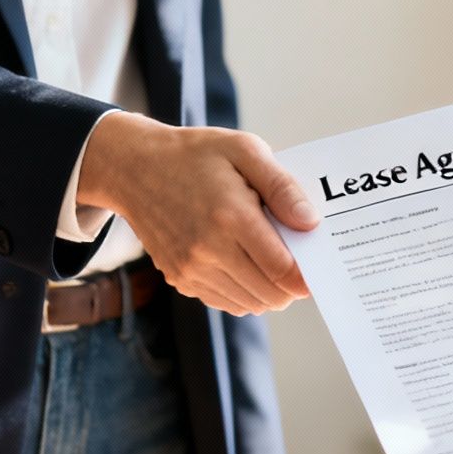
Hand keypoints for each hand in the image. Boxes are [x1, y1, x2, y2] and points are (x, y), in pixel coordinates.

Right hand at [77, 113, 318, 315]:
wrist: (135, 168)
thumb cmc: (196, 154)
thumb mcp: (244, 150)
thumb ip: (282, 187)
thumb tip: (311, 223)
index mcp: (230, 216)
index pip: (283, 270)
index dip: (307, 276)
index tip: (318, 267)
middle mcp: (208, 250)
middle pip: (271, 294)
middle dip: (291, 284)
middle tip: (296, 259)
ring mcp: (190, 269)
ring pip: (250, 303)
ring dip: (268, 290)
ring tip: (270, 259)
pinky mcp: (179, 278)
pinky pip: (226, 301)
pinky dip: (244, 292)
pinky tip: (245, 265)